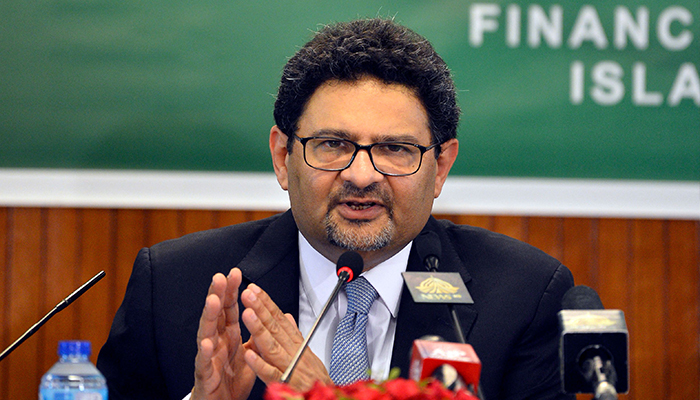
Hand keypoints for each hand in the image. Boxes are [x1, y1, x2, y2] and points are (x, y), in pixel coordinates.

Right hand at [192, 268, 255, 399]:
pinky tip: (206, 343)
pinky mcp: (205, 375)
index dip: (231, 291)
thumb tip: (262, 315)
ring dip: (209, 317)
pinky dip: (204, 353)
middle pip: (216, 315)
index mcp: (228, 336)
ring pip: (206, 333)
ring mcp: (208, 357)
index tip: (235, 273)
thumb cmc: (230, 379)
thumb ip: (253, 334)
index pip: (229, 309)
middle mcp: (216, 343)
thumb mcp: (248, 352)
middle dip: (217, 295)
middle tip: (220, 278)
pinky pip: (204, 363)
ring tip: (213, 301)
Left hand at [240, 284, 332, 391]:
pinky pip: (271, 374)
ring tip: (247, 314)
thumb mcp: (308, 353)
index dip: (267, 303)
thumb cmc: (316, 380)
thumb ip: (294, 335)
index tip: (254, 290)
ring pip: (272, 346)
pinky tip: (249, 354)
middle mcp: (293, 353)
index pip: (280, 319)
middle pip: (275, 328)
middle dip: (261, 309)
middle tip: (248, 294)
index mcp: (296, 344)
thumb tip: (287, 316)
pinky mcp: (285, 385)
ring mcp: (289, 368)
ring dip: (259, 329)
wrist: (328, 399)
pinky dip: (260, 364)